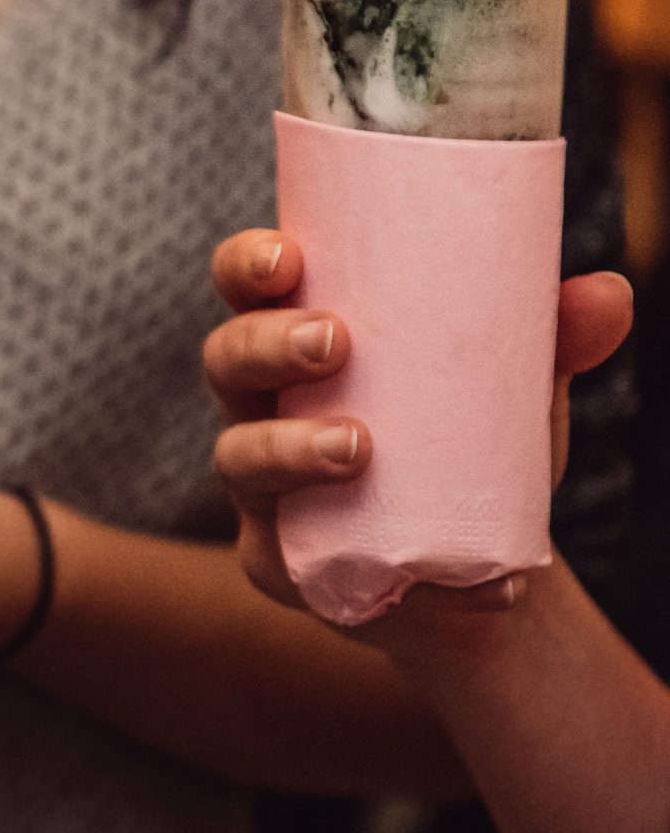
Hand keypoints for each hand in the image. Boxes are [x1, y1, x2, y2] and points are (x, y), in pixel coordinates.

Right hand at [203, 229, 631, 622]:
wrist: (476, 562)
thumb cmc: (470, 442)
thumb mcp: (510, 385)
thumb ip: (553, 337)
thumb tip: (607, 293)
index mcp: (295, 343)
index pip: (244, 289)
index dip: (245, 264)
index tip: (289, 257)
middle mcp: (260, 405)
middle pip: (226, 359)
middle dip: (266, 344)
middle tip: (334, 342)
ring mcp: (259, 485)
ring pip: (238, 456)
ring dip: (287, 447)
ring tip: (357, 449)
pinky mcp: (278, 561)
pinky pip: (288, 559)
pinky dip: (364, 560)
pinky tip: (439, 575)